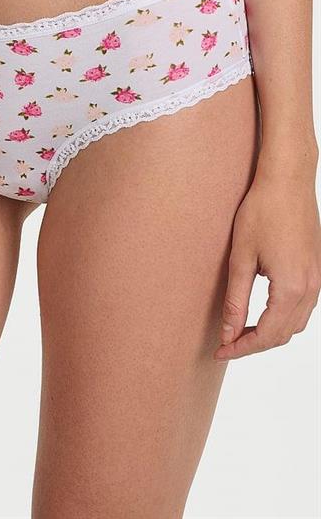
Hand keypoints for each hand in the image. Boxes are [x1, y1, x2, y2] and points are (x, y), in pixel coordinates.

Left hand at [215, 169, 320, 360]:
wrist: (288, 181)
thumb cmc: (262, 212)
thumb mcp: (241, 257)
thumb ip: (236, 299)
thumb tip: (229, 333)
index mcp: (291, 288)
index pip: (267, 335)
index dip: (242, 348)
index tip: (220, 351)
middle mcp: (310, 289)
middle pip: (284, 334)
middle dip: (255, 344)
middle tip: (226, 343)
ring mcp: (317, 280)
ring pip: (295, 323)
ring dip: (270, 332)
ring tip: (240, 329)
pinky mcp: (316, 270)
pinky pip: (302, 307)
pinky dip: (282, 318)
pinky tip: (261, 311)